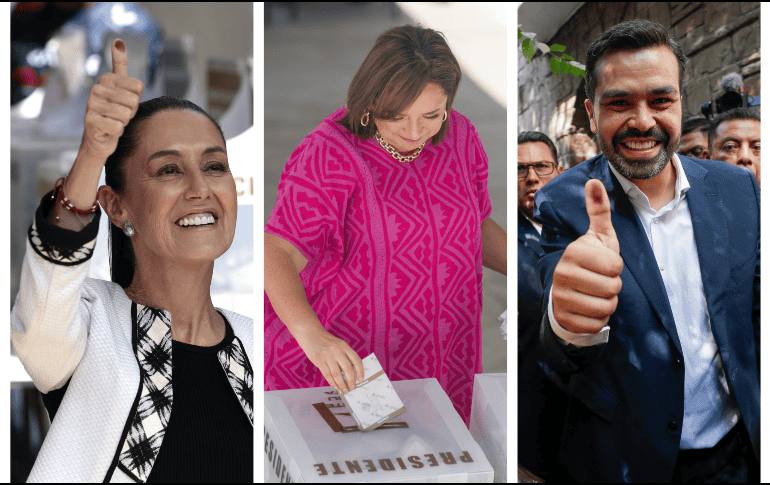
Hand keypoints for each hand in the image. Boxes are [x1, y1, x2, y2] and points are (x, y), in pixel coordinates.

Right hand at [79, 39, 143, 163]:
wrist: (100, 138)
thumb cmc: (114, 113)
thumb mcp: (120, 87)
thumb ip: (120, 66)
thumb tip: (118, 40)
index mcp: (106, 79)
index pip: (138, 87)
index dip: (137, 99)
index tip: (125, 103)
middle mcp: (96, 89)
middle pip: (133, 100)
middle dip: (131, 112)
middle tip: (120, 115)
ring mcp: (91, 105)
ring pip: (126, 115)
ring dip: (124, 122)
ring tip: (114, 121)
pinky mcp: (89, 121)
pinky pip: (118, 127)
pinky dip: (117, 132)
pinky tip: (108, 130)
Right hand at [293, 326, 363, 393]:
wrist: (310, 334)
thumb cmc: (326, 341)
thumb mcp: (338, 344)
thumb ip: (345, 356)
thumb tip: (351, 373)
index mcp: (344, 345)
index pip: (356, 360)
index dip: (360, 371)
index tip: (361, 379)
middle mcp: (337, 350)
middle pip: (347, 369)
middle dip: (351, 381)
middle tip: (352, 387)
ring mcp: (327, 356)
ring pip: (337, 374)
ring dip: (342, 384)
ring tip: (345, 390)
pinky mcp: (319, 361)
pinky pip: (328, 375)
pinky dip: (332, 383)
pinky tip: (336, 386)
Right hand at [552, 179, 623, 333]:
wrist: (567, 292)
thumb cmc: (590, 262)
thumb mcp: (598, 236)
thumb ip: (599, 210)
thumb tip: (594, 180)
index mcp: (573, 252)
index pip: (615, 266)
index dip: (616, 267)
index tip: (603, 264)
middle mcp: (562, 273)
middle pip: (613, 288)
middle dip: (613, 287)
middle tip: (600, 281)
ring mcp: (560, 298)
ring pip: (606, 307)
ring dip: (607, 304)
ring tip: (595, 294)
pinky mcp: (564, 319)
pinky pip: (597, 324)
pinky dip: (599, 319)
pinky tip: (589, 308)